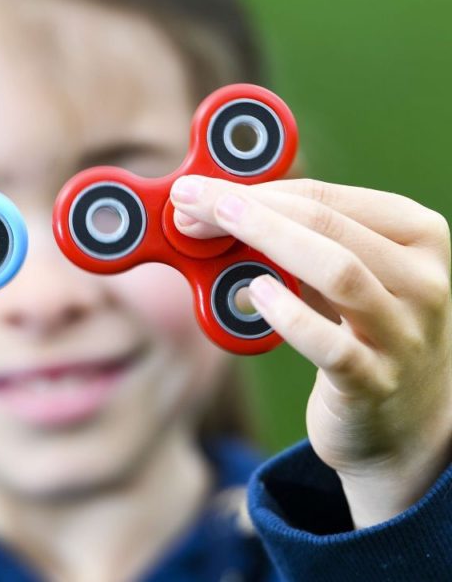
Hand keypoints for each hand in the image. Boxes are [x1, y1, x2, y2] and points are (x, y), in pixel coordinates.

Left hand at [171, 175, 451, 527]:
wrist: (404, 422)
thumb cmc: (362, 332)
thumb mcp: (344, 277)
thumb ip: (297, 242)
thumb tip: (213, 211)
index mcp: (417, 236)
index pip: (328, 198)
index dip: (257, 189)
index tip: (199, 189)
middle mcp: (422, 279)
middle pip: (329, 226)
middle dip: (249, 208)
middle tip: (189, 202)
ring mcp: (405, 334)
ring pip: (340, 272)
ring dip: (267, 241)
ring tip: (210, 230)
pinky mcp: (376, 383)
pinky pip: (332, 346)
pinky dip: (290, 316)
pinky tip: (254, 294)